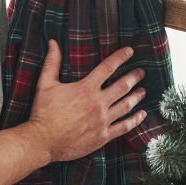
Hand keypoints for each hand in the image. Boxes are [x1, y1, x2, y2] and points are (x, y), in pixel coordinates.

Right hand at [28, 41, 146, 162]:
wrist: (42, 141)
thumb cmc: (43, 112)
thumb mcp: (45, 84)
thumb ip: (52, 62)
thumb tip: (53, 42)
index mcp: (86, 89)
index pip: (108, 67)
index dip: (121, 57)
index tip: (130, 51)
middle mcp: (97, 103)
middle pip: (123, 86)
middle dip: (134, 77)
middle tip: (142, 72)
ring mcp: (102, 120)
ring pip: (126, 105)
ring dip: (137, 96)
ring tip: (143, 91)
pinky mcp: (103, 136)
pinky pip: (124, 127)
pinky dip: (135, 120)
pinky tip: (142, 115)